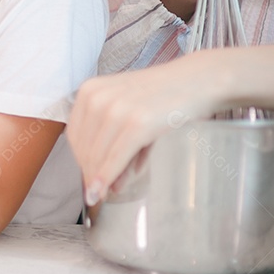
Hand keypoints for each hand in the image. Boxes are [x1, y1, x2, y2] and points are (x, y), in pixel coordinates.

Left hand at [66, 56, 218, 205]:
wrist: (198, 80)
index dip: (79, 160)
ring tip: (106, 194)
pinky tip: (105, 191)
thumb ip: (115, 146)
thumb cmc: (162, 97)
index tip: (85, 177)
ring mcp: (116, 109)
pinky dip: (107, 177)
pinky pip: (115, 157)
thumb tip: (105, 186)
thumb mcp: (130, 114)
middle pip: (83, 147)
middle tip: (97, 192)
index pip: (75, 134)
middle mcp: (97, 98)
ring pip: (98, 155)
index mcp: (89, 91)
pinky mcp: (136, 123)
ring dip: (100, 178)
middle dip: (89, 172)